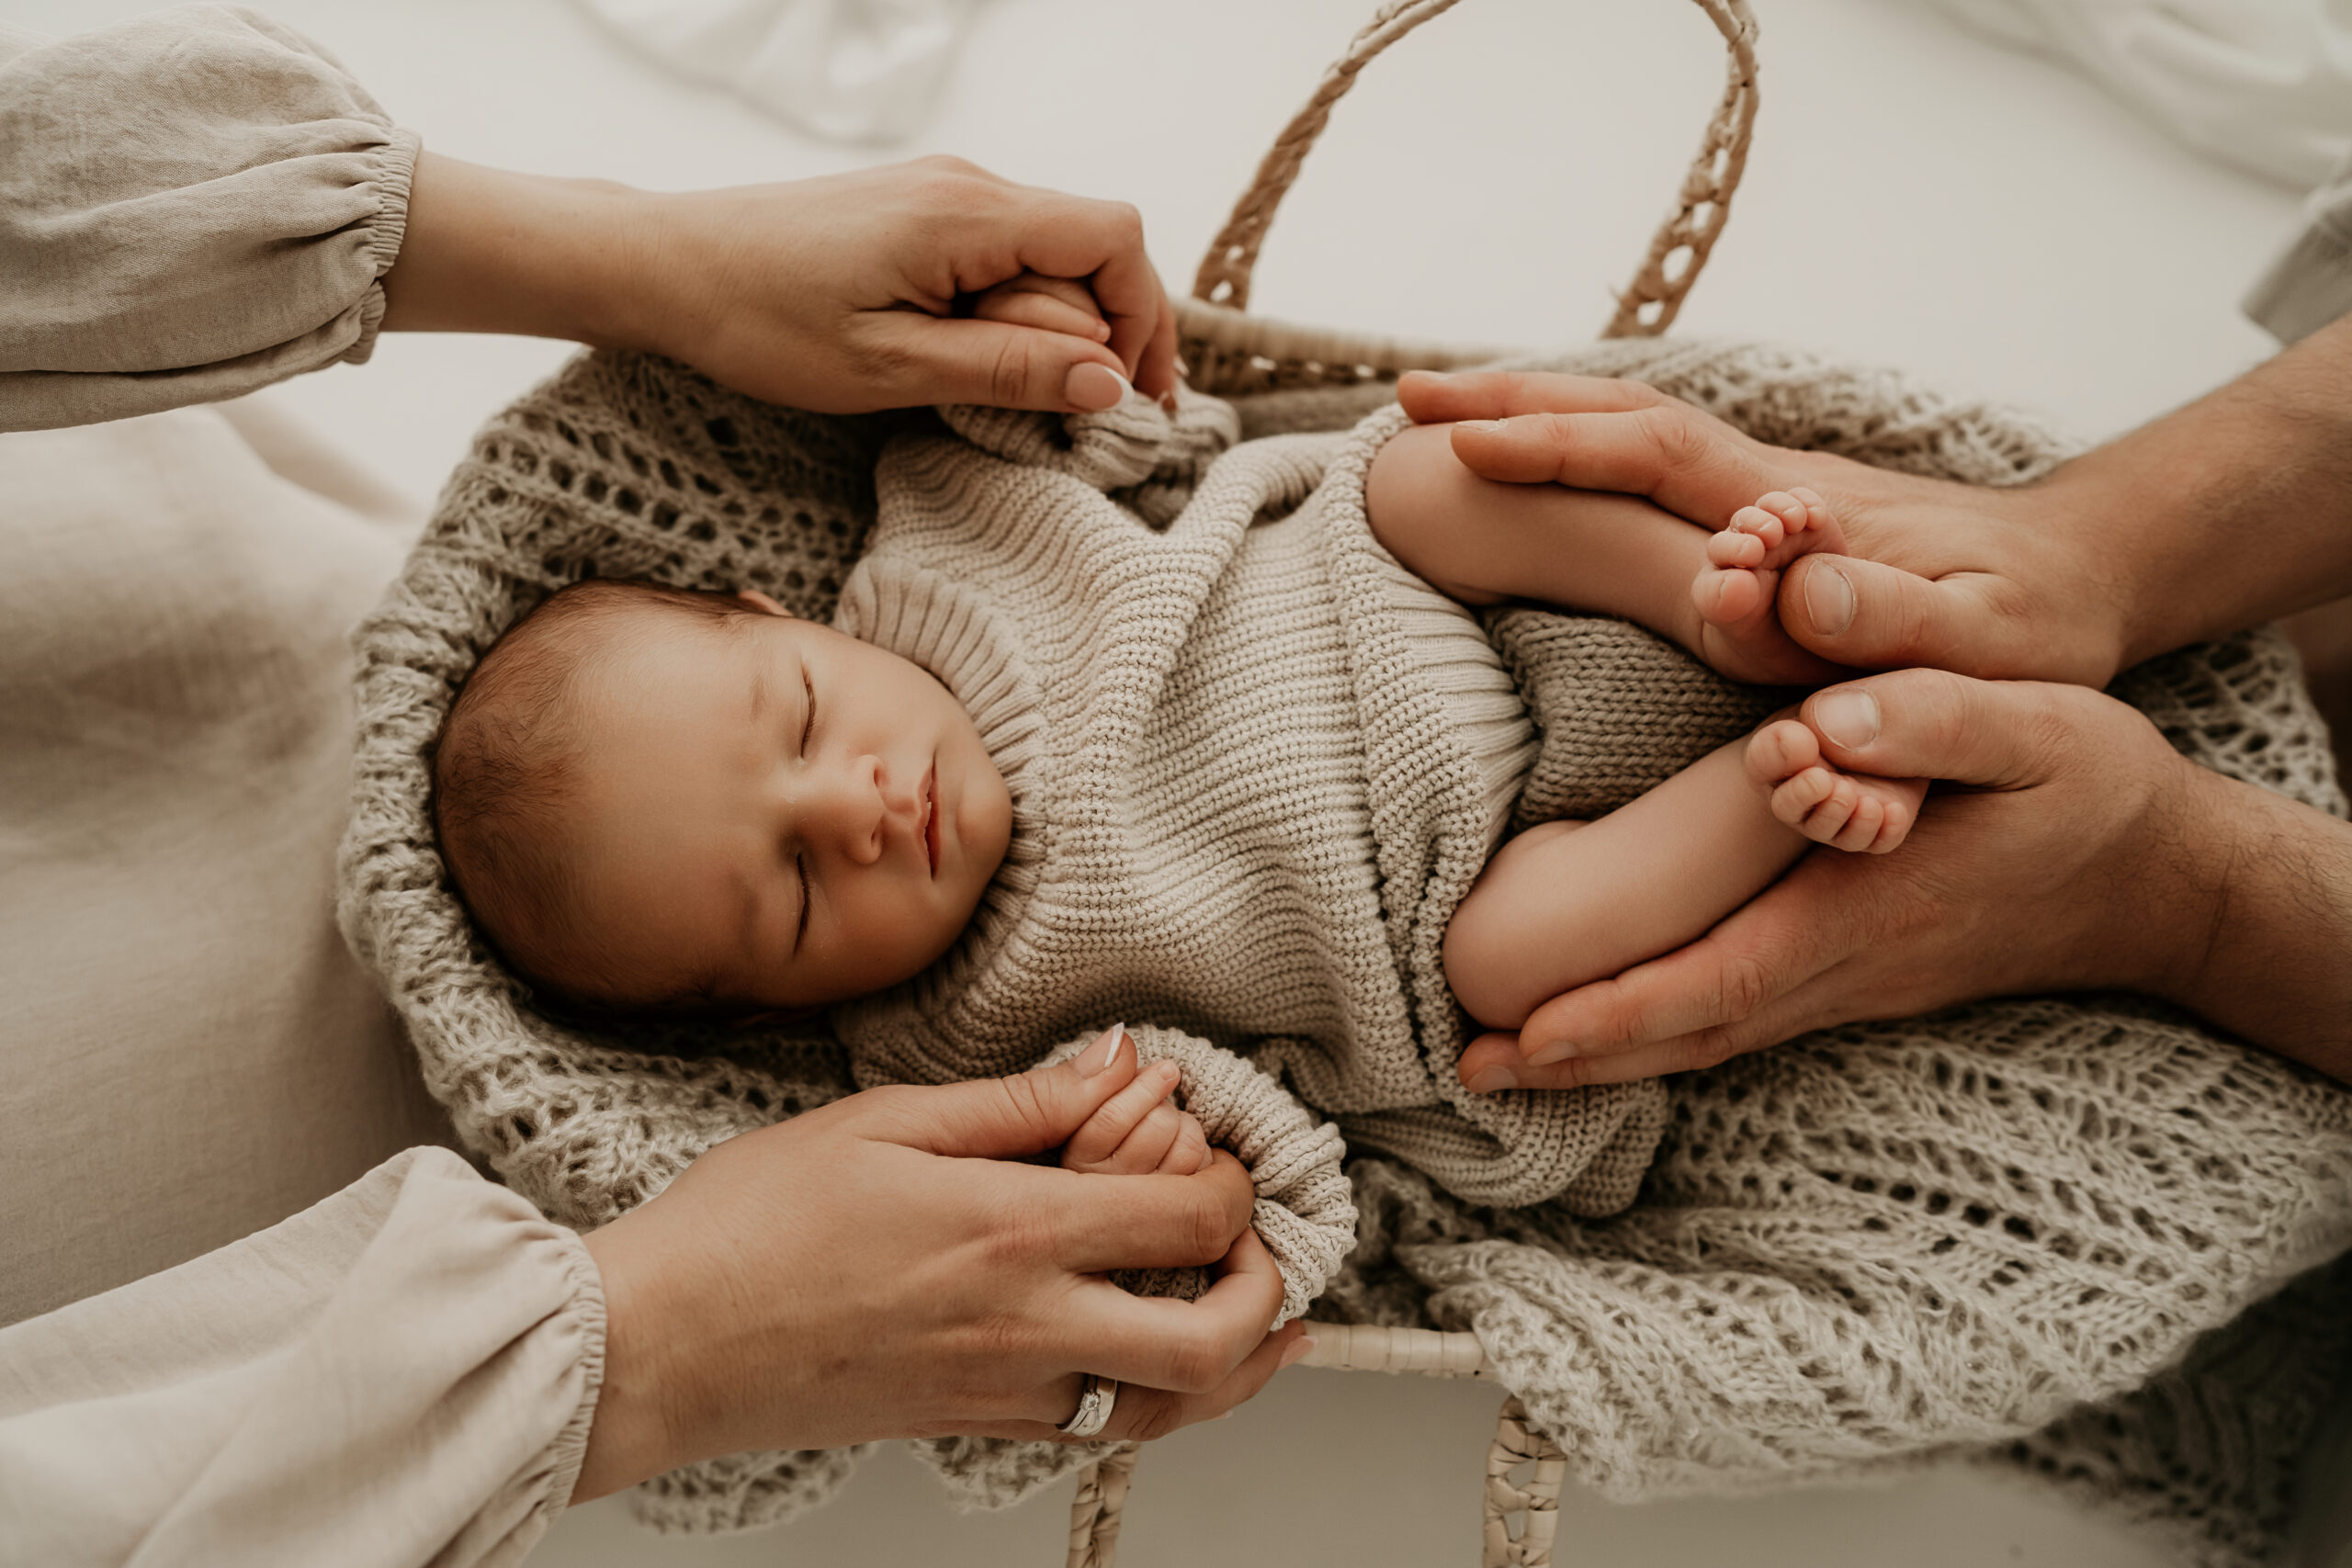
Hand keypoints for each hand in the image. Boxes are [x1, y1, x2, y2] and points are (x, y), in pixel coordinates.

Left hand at [385, 153, 1178, 413]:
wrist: (664, 267)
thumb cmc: (760, 322)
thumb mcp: (891, 370)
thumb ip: (1009, 372)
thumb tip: (1111, 382)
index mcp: (967, 213)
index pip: (1116, 238)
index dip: (1146, 318)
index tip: (1132, 398)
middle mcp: (967, 185)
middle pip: (1092, 249)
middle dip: (1101, 335)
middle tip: (1070, 420)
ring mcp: (943, 192)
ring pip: (1050, 256)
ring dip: (1052, 330)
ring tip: (1007, 398)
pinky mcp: (919, 212)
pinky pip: (1003, 256)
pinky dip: (1013, 313)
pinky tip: (973, 363)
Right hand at [574, 1027, 1304, 1498]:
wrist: (661, 1346)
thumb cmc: (749, 1226)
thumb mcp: (884, 1122)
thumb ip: (1018, 1101)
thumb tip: (1119, 1068)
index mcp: (1012, 1233)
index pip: (1192, 1221)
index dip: (1235, 1184)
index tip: (1218, 1152)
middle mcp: (1027, 1327)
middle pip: (1213, 1345)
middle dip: (1268, 1294)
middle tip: (1259, 1245)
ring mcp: (1004, 1392)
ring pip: (1169, 1410)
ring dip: (1234, 1366)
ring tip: (1258, 1316)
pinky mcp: (972, 1425)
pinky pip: (1098, 1426)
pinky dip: (1153, 1396)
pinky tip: (1153, 1353)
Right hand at [1396, 370, 2131, 685]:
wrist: (2079, 578)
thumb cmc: (2028, 631)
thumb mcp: (1975, 645)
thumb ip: (1880, 618)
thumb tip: (1777, 579)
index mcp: (1799, 513)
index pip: (1659, 459)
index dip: (1562, 448)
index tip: (1468, 448)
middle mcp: (1768, 483)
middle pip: (1625, 419)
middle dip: (1516, 405)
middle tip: (1407, 401)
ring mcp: (1764, 491)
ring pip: (1632, 431)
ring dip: (1538, 413)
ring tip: (1439, 416)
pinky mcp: (1765, 511)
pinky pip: (1649, 465)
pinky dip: (1582, 445)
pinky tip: (1542, 458)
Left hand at [1453, 668, 2351, 1090]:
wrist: (2164, 883)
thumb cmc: (2093, 794)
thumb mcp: (2034, 728)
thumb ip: (1930, 718)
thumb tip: (1817, 723)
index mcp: (1867, 909)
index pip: (1720, 973)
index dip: (1618, 1010)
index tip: (1522, 1035)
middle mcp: (1845, 968)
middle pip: (1691, 1028)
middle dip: (1577, 1053)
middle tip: (1464, 1065)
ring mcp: (1850, 987)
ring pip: (1708, 1035)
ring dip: (1607, 1052)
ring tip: (1500, 1059)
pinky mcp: (1855, 981)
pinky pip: (1737, 1021)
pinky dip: (1660, 1032)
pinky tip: (1605, 1030)